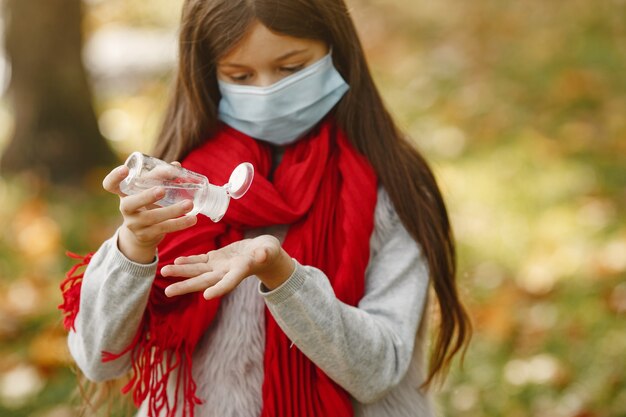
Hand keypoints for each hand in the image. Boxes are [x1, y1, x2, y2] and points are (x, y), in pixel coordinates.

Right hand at [102, 163, 197, 263]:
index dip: (114, 177)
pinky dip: (180, 223)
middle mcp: (125, 209)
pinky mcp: (146, 235)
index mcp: (123, 194)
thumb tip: (176, 165)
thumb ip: (159, 177)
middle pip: (130, 204)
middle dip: (146, 197)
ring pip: (152, 218)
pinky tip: (192, 219)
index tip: (125, 169)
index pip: (110, 185)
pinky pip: (164, 229)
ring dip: (173, 211)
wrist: (142, 234)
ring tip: (189, 204)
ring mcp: (134, 224)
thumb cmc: (147, 204)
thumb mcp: (148, 190)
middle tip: (162, 190)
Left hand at [161, 235, 294, 299]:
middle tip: (168, 292)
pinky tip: (176, 261)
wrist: (263, 252)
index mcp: (239, 272)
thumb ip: (265, 253)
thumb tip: (262, 254)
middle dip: (186, 286)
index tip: (206, 296)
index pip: (229, 282)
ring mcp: (219, 266)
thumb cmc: (268, 251)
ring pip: (197, 271)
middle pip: (204, 281)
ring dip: (181, 272)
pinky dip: (188, 261)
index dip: (219, 289)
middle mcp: (226, 273)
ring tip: (164, 271)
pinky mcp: (216, 258)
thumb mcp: (268, 251)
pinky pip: (200, 260)